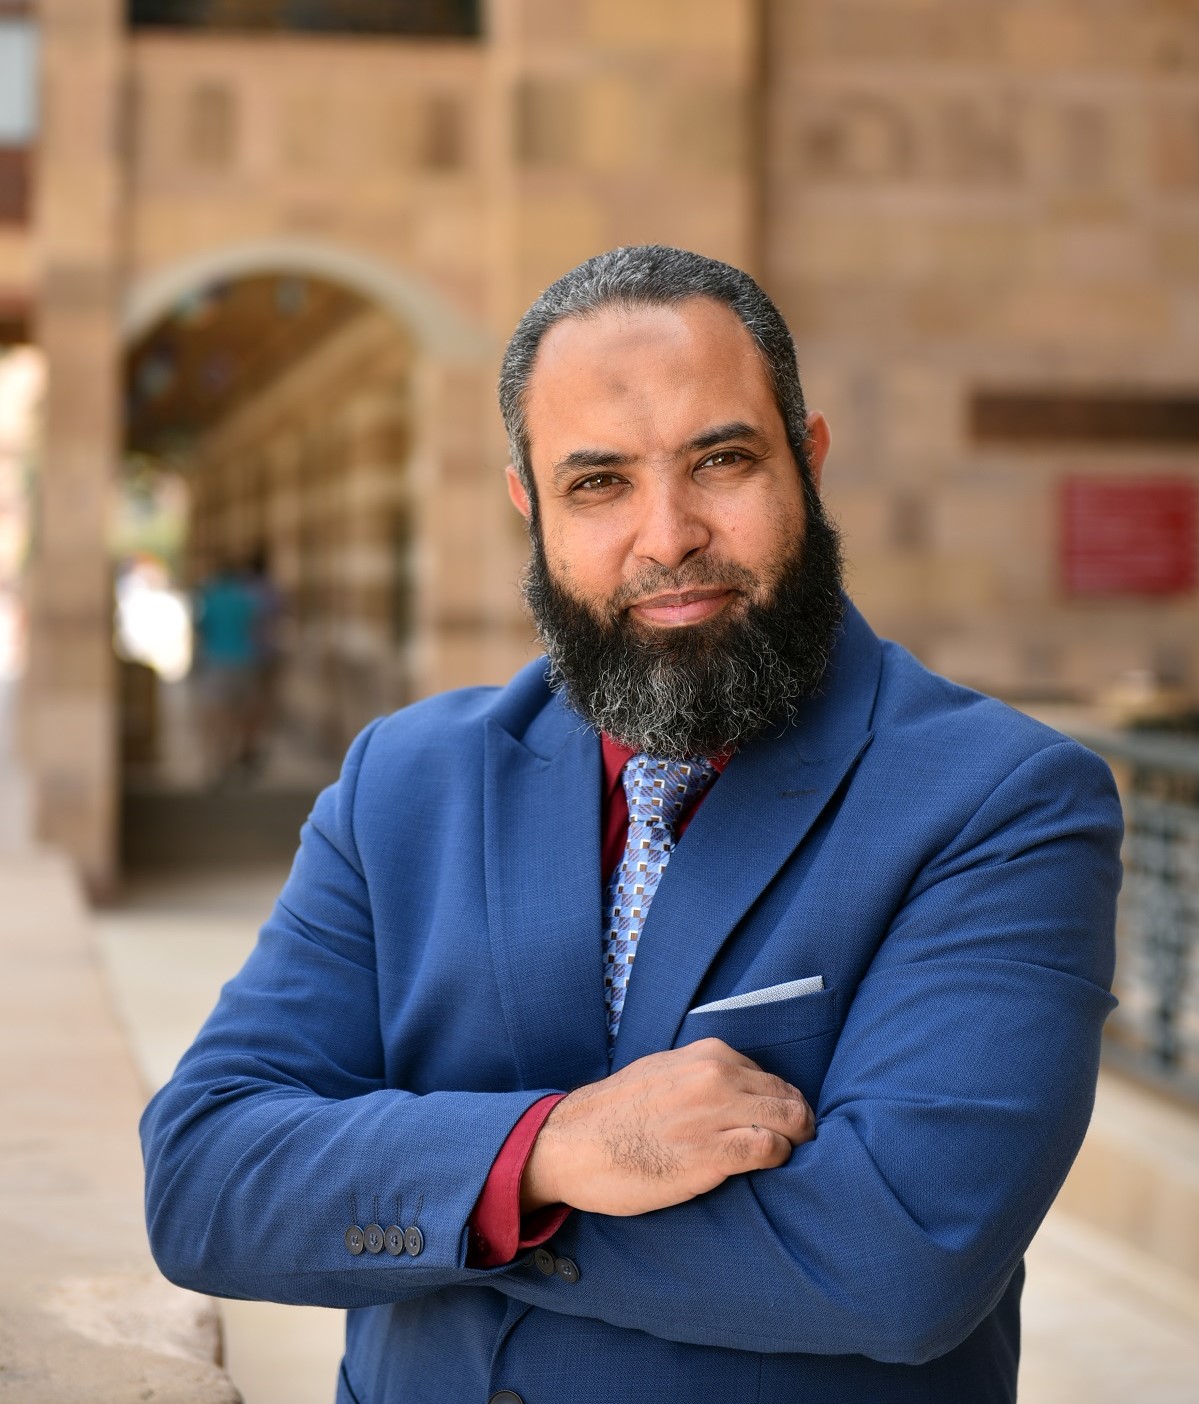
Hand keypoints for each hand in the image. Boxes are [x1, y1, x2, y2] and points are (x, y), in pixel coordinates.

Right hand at [520, 1038, 813, 1216]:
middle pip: (788, 1097)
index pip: (771, 1077)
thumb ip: (701, 1075)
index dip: (780, 1103)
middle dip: (799, 1123)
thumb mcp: (662, 1071)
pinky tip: (765, 1168)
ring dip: (795, 1141)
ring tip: (785, 1157)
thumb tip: (736, 1090)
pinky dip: (777, 1158)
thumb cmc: (615, 1114)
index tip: (778, 1123)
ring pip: (789, 1120)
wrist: (572, 1143)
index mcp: (707, 1054)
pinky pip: (768, 1150)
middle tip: (795, 1144)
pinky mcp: (709, 1154)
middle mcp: (715, 1076)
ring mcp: (714, 1113)